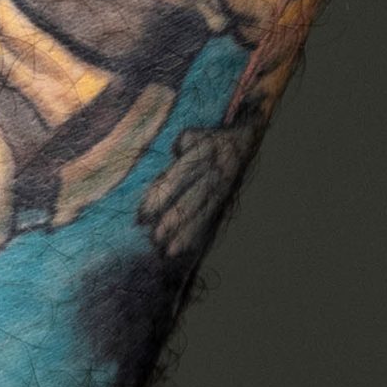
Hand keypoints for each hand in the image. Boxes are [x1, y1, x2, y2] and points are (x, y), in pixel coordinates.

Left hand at [138, 118, 260, 259]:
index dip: (161, 196)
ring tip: (170, 251)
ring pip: (203, 213)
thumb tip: (173, 157)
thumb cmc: (208, 140)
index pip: (179, 177)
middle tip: (156, 237)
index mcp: (206, 153)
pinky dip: (199, 234)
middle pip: (193, 199)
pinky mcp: (225, 200)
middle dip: (174, 220)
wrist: (243, 142)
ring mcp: (223, 188)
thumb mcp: (194, 135)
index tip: (143, 214)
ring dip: (187, 233)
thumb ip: (181, 145)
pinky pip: (212, 219)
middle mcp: (216, 172)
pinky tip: (186, 248)